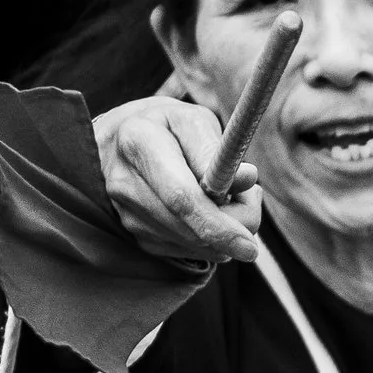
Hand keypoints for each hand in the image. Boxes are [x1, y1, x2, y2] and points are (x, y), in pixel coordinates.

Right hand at [92, 95, 263, 267]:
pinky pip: (185, 251)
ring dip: (221, 235)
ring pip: (190, 245)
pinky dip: (207, 240)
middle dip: (229, 231)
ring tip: (227, 201)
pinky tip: (207, 214)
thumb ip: (218, 150)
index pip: (181, 197)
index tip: (250, 244)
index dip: (218, 225)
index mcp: (139, 142)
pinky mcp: (136, 235)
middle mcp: (126, 182)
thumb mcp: (193, 122)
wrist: (120, 144)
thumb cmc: (167, 128)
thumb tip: (247, 179)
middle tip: (252, 213)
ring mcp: (126, 214)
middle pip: (187, 227)